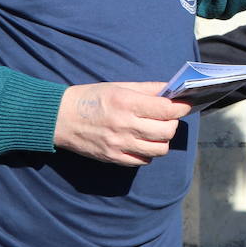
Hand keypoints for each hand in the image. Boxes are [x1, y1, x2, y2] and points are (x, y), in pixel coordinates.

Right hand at [53, 82, 190, 165]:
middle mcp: (125, 125)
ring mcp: (119, 144)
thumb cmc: (90, 98)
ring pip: (159, 149)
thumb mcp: (119, 86)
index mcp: (126, 103)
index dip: (181, 107)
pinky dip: (148, 152)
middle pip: (167, 131)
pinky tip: (141, 141)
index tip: (185, 105)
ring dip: (162, 140)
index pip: (166, 109)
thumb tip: (173, 91)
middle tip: (167, 117)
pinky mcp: (114, 158)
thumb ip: (148, 89)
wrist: (60, 118)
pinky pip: (143, 160)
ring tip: (154, 131)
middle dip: (173, 123)